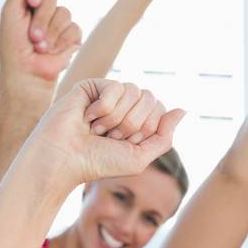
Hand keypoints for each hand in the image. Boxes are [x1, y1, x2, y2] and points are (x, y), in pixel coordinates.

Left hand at [0, 0, 81, 87]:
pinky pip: (75, 29)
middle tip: (32, 36)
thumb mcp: (11, 12)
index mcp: (30, 2)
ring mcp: (60, 24)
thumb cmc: (13, 46)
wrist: (27, 74)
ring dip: (51, 32)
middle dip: (41, 18)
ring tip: (40, 47)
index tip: (32, 2)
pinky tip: (53, 51)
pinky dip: (63, 42)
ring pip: (64, 13)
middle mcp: (46, 10)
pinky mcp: (72, 39)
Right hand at [33, 79, 184, 189]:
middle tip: (109, 137)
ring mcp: (109, 94)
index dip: (145, 129)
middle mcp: (125, 105)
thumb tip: (182, 110)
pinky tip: (87, 117)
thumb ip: (164, 136)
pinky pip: (115, 87)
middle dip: (132, 124)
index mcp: (138, 121)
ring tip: (97, 129)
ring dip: (117, 118)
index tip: (124, 143)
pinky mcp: (92, 85)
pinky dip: (103, 108)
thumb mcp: (139, 156)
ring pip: (134, 91)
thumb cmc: (99, 162)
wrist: (65, 159)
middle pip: (150, 98)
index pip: (160, 110)